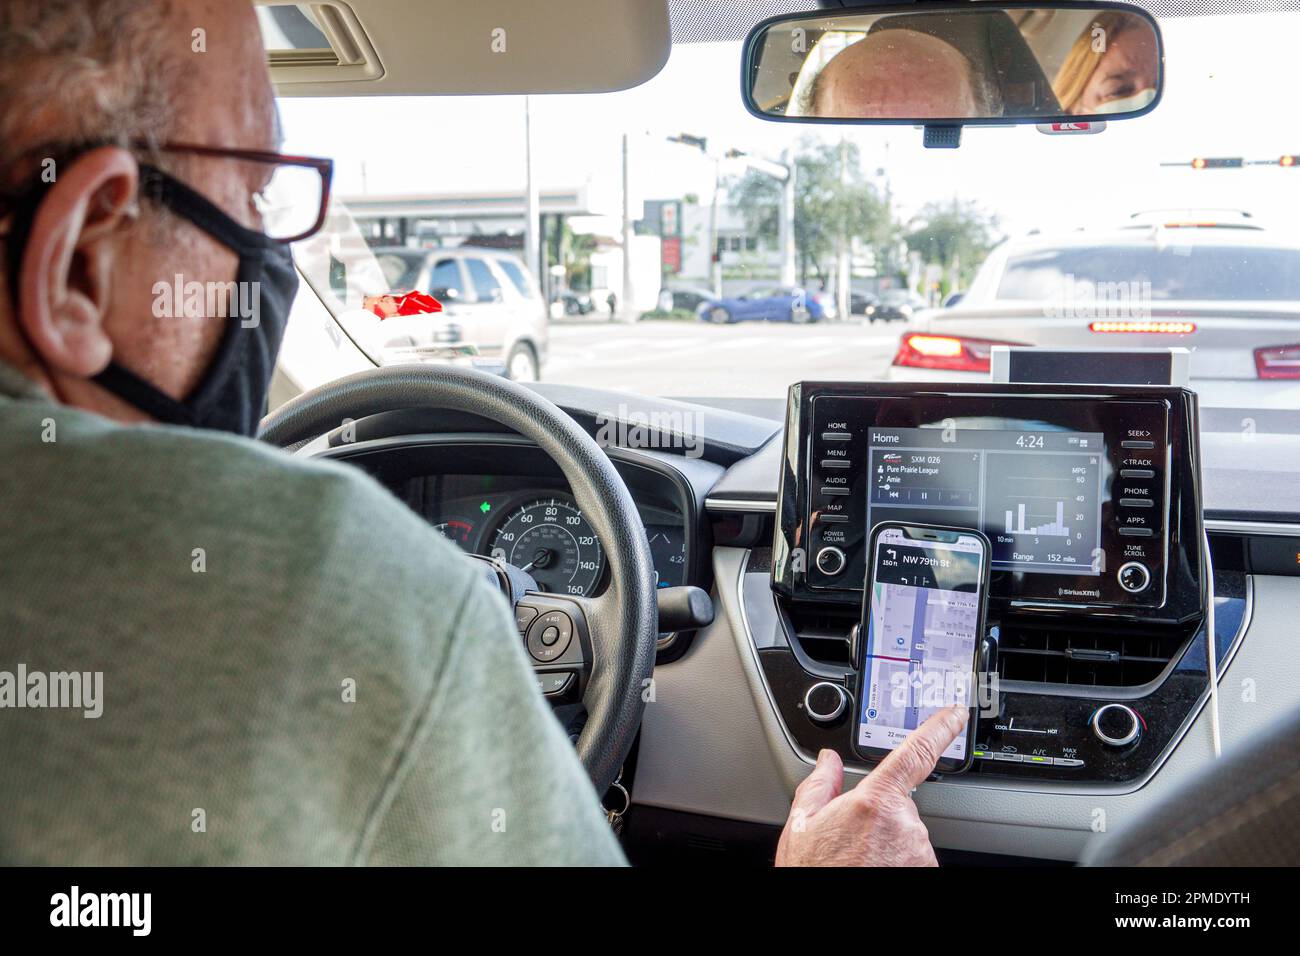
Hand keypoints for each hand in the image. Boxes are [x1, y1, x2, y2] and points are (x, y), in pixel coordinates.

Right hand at [774, 705, 968, 866]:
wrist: (827, 923)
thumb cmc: (812, 874)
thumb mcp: (802, 826)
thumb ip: (819, 786)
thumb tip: (826, 761)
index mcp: (873, 802)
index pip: (915, 753)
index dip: (940, 728)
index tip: (955, 713)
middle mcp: (904, 825)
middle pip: (901, 804)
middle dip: (880, 814)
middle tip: (852, 837)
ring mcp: (918, 853)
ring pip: (908, 834)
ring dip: (888, 842)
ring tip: (860, 860)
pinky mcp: (925, 871)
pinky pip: (914, 857)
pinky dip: (896, 861)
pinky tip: (872, 868)